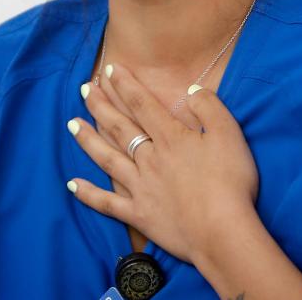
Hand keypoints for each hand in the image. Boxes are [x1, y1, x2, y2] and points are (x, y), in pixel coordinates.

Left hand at [66, 62, 259, 264]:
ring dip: (88, 140)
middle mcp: (150, 158)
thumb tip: (191, 89)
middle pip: (120, 127)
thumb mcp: (229, 134)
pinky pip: (108, 203)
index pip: (142, 104)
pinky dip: (88, 194)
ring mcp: (141, 187)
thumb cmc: (230, 181)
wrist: (222, 231)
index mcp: (171, 137)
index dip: (125, 85)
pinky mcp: (139, 215)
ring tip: (72, 124)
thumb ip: (209, 107)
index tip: (111, 70)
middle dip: (101, 105)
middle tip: (84, 89)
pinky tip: (72, 184)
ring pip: (108, 158)